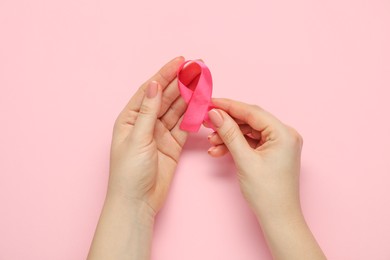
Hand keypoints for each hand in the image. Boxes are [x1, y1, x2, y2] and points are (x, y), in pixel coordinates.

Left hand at [108, 56, 200, 214]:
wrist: (138, 202)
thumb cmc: (129, 172)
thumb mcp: (137, 138)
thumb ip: (148, 111)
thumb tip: (154, 84)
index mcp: (130, 118)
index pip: (150, 90)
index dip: (165, 74)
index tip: (180, 61)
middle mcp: (145, 123)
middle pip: (166, 97)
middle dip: (181, 82)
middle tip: (197, 69)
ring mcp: (160, 134)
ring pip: (177, 110)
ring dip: (189, 97)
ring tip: (203, 82)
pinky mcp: (173, 145)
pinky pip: (184, 126)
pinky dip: (193, 116)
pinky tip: (201, 104)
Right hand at [206, 98, 302, 217]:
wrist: (278, 218)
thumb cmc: (267, 193)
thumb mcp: (244, 160)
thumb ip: (229, 133)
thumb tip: (215, 113)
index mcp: (284, 133)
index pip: (252, 112)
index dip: (229, 106)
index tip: (210, 102)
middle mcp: (285, 134)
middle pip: (250, 120)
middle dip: (227, 123)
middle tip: (207, 122)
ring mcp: (279, 143)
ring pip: (248, 131)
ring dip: (229, 136)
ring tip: (211, 143)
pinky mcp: (273, 152)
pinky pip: (251, 142)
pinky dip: (236, 145)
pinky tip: (219, 151)